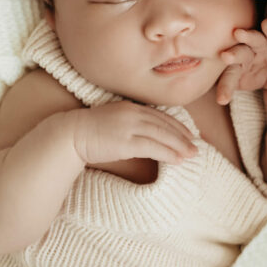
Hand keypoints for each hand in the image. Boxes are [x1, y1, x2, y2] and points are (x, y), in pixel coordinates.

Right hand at [65, 101, 197, 164]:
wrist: (70, 134)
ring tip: (191, 154)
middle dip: (183, 136)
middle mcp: (132, 113)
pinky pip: (152, 147)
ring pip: (162, 135)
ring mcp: (129, 126)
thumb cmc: (89, 131)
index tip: (189, 134)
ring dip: (179, 146)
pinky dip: (167, 153)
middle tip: (196, 146)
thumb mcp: (113, 120)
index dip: (177, 125)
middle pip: (165, 124)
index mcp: (131, 107)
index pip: (160, 115)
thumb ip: (130, 123)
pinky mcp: (125, 141)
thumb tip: (145, 136)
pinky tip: (177, 159)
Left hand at [217, 18, 266, 104]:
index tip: (222, 100)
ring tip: (238, 33)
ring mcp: (263, 49)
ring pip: (256, 42)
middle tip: (225, 57)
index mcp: (236, 66)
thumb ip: (229, 85)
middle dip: (234, 55)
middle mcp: (248, 53)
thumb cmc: (256, 75)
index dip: (226, 87)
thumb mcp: (243, 83)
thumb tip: (218, 99)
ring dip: (249, 37)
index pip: (230, 76)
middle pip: (240, 53)